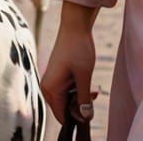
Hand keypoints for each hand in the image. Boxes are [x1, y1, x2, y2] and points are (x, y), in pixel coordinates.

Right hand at [41, 2, 98, 124]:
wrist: (75, 25)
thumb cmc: (78, 48)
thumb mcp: (84, 75)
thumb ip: (84, 98)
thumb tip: (85, 117)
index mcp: (50, 90)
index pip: (61, 115)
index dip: (76, 116)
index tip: (90, 109)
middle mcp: (47, 87)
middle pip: (64, 107)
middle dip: (80, 104)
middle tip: (95, 93)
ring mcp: (52, 81)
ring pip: (67, 98)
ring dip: (81, 95)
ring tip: (94, 87)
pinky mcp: (57, 75)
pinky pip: (67, 89)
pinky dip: (77, 88)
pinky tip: (88, 81)